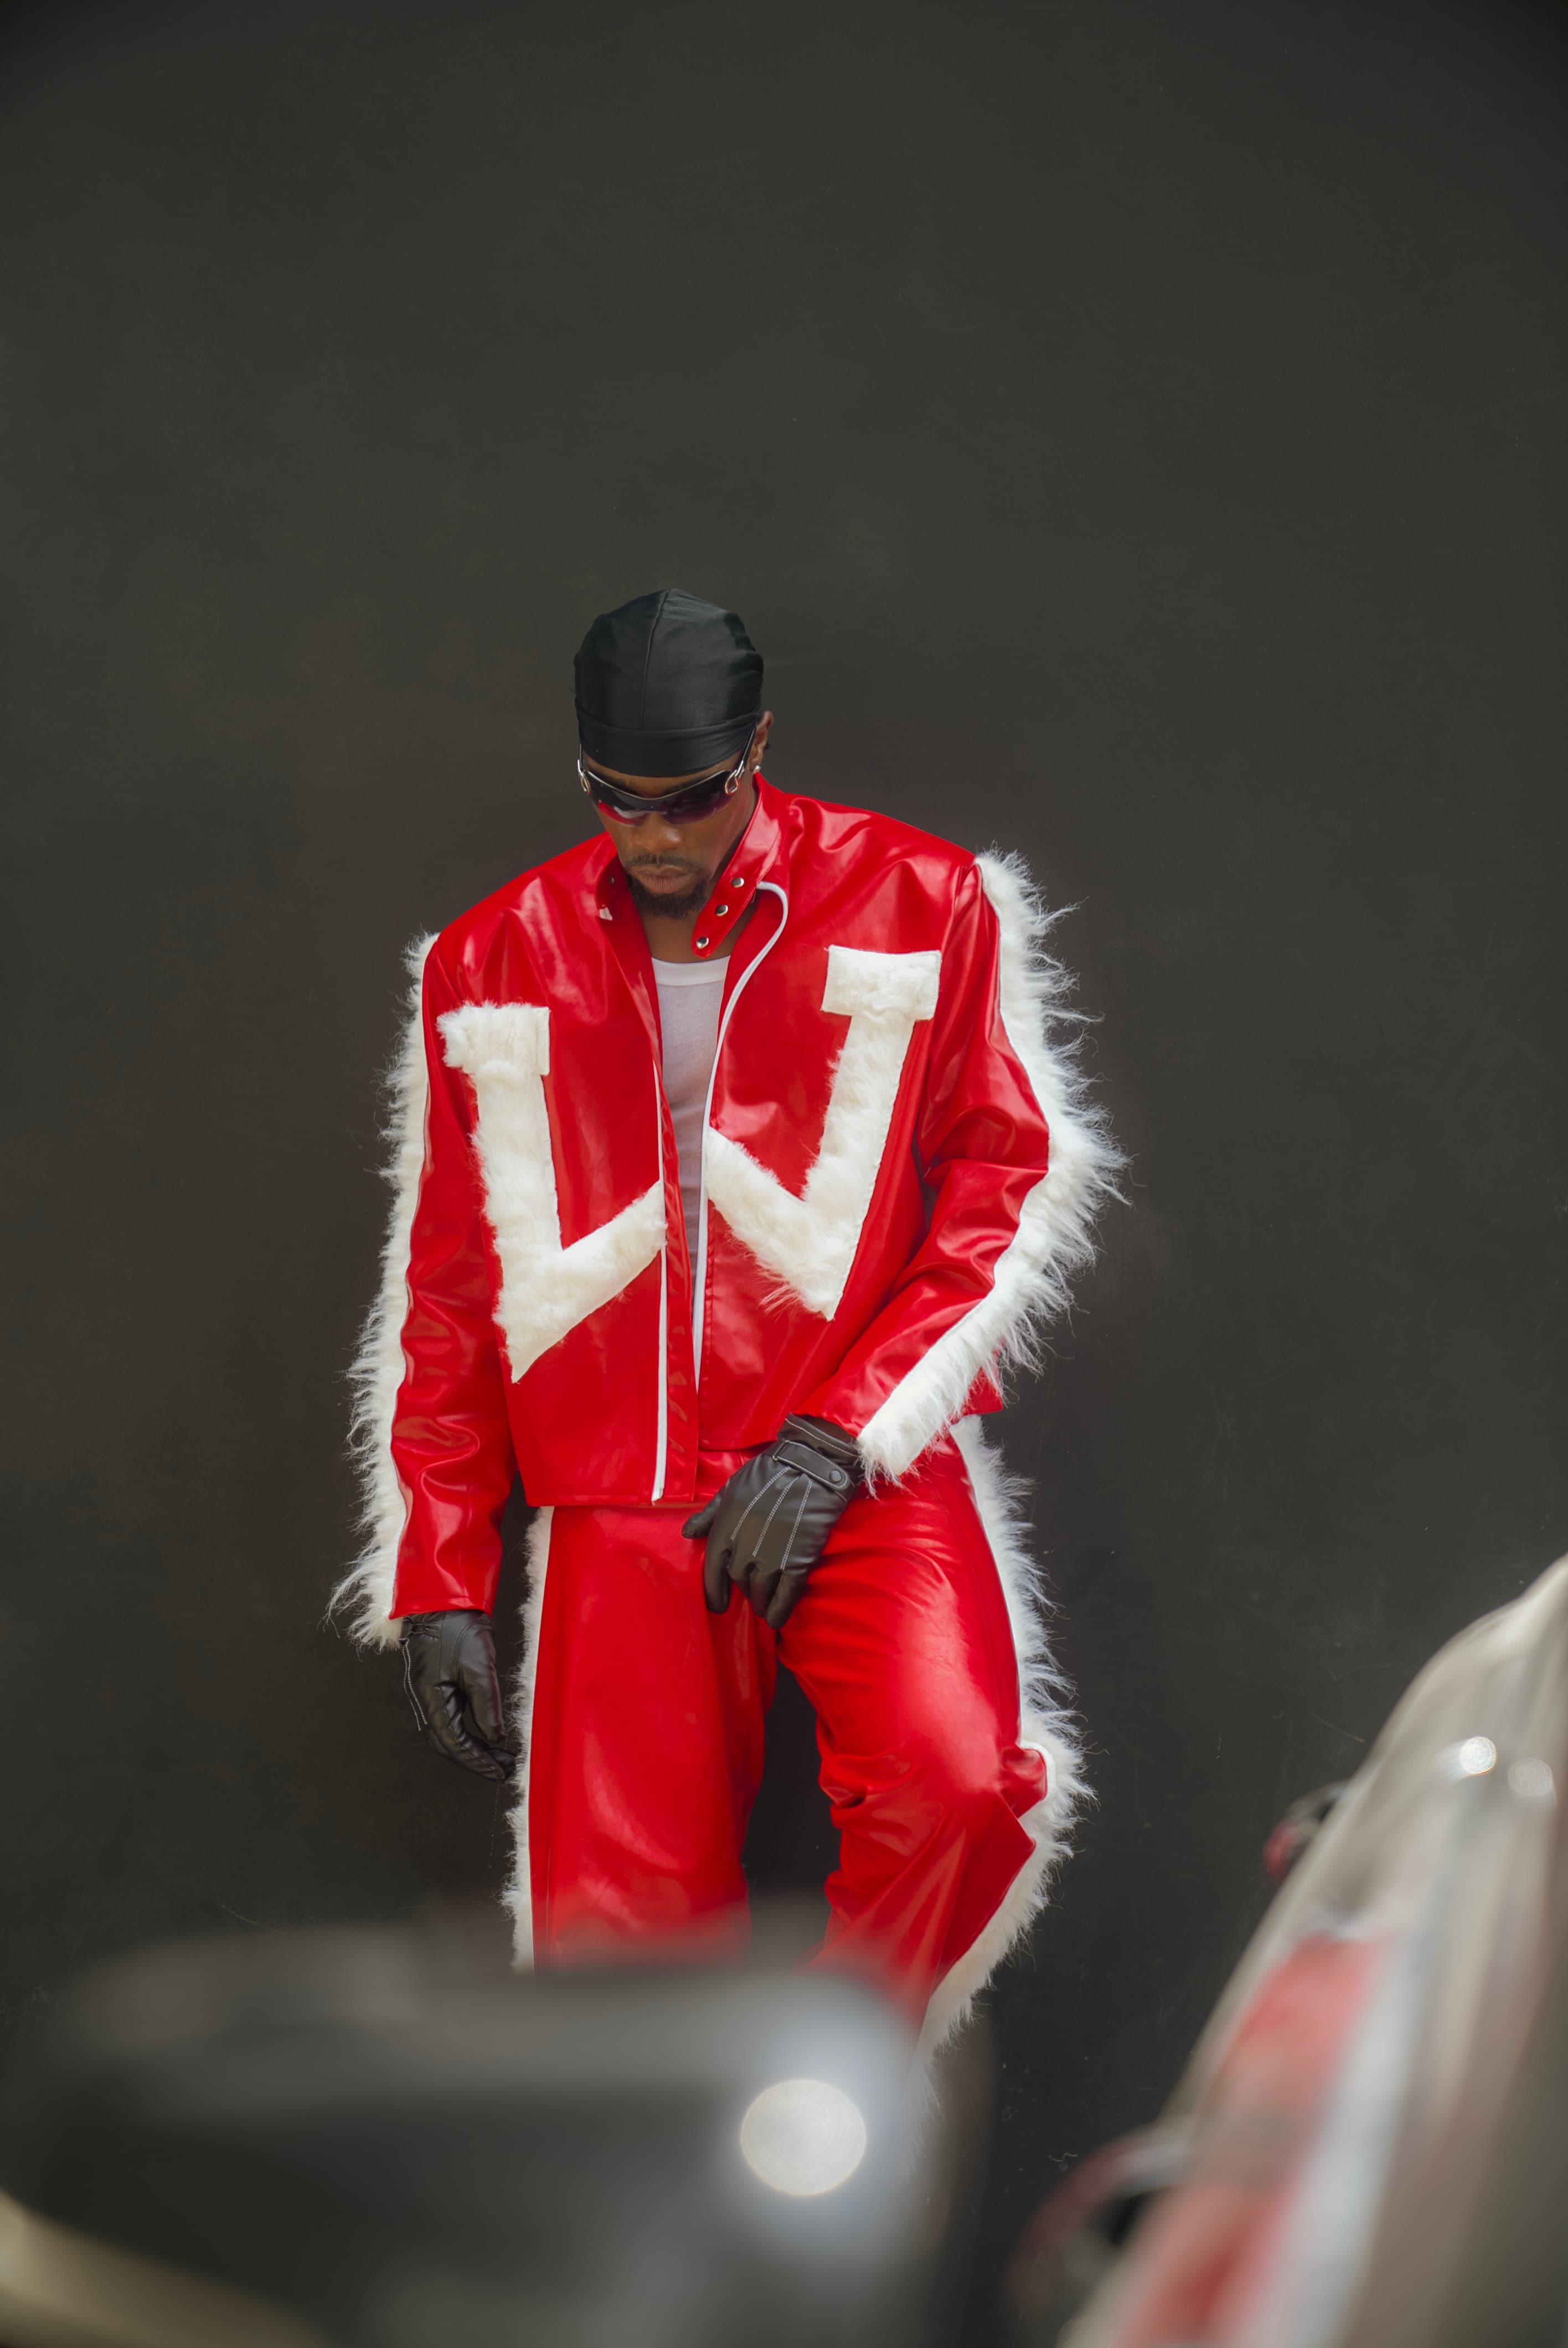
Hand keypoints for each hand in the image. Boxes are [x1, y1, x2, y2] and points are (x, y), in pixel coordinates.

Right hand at [400, 1609, 515, 1780]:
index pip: (455, 1743)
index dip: (478, 1761)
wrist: (442, 1599)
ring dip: (473, 1748)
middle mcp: (424, 1701)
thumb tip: (495, 1737)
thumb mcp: (479, 1666)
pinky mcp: (434, 1686)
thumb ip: (487, 1705)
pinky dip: (468, 1732)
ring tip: (501, 1756)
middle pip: (448, 1744)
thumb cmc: (458, 1627)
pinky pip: (449, 1719)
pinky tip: (486, 1734)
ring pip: (448, 1734)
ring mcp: (427, 1694)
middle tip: (505, 1769)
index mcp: (431, 1699)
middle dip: (477, 1760)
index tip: (500, 1772)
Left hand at [683, 1416, 863, 1629]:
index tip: (718, 1604)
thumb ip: (709, 1514)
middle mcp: (746, 1547)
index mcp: (726, 1528)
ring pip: (760, 1592)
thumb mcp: (731, 1487)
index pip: (713, 1570)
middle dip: (743, 1591)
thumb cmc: (769, 1472)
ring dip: (760, 1603)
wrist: (812, 1466)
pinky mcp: (799, 1562)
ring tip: (762, 1606)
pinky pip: (786, 1595)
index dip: (714, 1591)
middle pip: (739, 1581)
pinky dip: (779, 1610)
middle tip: (749, 1593)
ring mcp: (773, 1556)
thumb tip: (688, 1533)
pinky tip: (776, 1618)